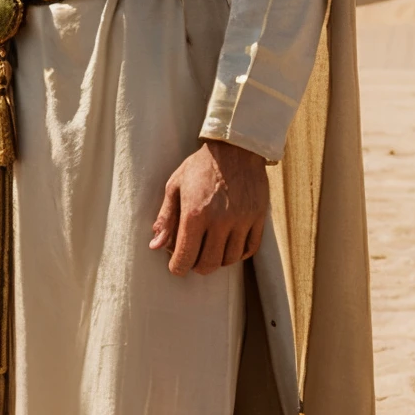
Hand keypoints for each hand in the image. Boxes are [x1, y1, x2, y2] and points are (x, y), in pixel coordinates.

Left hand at [150, 139, 267, 275]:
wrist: (235, 147)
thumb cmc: (200, 166)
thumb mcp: (175, 186)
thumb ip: (166, 217)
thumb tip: (155, 245)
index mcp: (195, 213)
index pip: (185, 256)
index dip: (178, 267)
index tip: (176, 266)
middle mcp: (220, 220)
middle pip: (209, 264)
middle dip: (197, 267)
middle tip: (193, 259)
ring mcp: (242, 220)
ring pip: (230, 259)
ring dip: (218, 261)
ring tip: (210, 250)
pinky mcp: (258, 217)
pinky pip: (250, 249)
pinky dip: (239, 254)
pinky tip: (229, 246)